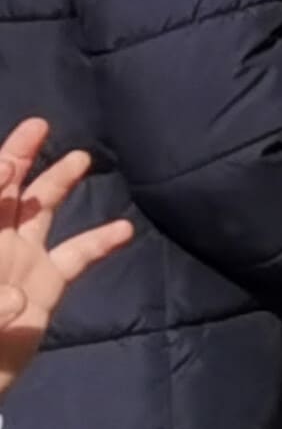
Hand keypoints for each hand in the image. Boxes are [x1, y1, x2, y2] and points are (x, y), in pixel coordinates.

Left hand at [0, 119, 130, 397]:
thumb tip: (21, 301)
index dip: (2, 165)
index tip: (24, 139)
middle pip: (9, 193)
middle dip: (21, 159)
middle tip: (40, 127)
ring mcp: (19, 264)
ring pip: (40, 214)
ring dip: (58, 185)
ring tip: (81, 160)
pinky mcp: (44, 287)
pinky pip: (76, 256)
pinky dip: (100, 242)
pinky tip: (123, 230)